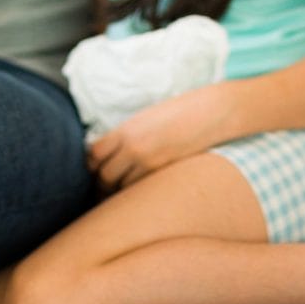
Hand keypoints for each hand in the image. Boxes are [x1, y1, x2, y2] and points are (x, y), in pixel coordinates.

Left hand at [87, 83, 239, 193]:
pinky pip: (141, 190)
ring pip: (122, 188)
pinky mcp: (165, 173)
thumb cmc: (181, 111)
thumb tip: (109, 152)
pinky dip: (137, 193)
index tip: (96, 168)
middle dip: (102, 184)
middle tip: (107, 187)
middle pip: (104, 176)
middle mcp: (133, 147)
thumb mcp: (146, 118)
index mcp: (126, 130)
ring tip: (123, 193)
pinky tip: (141, 192)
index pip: (93, 155)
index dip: (92, 165)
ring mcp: (150, 163)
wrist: (212, 111)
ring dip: (119, 191)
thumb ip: (126, 135)